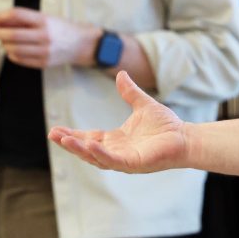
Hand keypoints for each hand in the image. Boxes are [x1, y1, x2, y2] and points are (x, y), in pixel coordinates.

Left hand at [0, 8, 92, 68]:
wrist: (80, 44)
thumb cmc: (60, 28)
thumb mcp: (45, 18)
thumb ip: (24, 19)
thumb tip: (0, 20)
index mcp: (44, 20)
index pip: (18, 14)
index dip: (2, 16)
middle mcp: (44, 35)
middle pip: (13, 35)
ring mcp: (44, 51)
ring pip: (14, 49)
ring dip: (4, 45)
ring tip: (3, 42)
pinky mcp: (44, 63)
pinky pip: (20, 60)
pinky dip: (12, 55)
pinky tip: (13, 50)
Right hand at [49, 71, 188, 172]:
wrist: (185, 137)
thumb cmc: (166, 125)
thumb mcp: (142, 105)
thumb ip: (130, 92)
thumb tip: (120, 73)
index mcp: (117, 140)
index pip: (89, 138)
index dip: (73, 134)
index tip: (56, 130)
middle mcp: (117, 152)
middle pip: (87, 149)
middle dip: (70, 143)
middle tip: (53, 135)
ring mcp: (125, 160)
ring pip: (96, 157)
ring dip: (79, 149)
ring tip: (64, 140)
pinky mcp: (134, 164)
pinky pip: (114, 160)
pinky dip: (100, 154)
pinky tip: (89, 145)